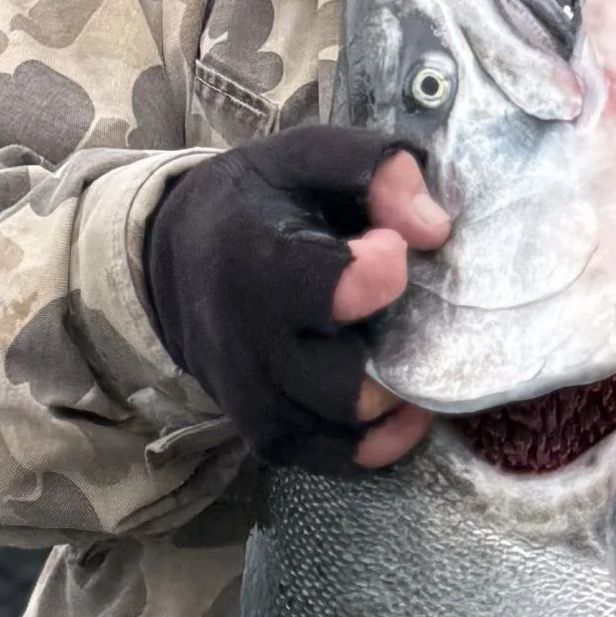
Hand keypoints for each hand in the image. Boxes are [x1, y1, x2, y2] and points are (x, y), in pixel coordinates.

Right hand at [141, 124, 449, 470]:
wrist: (181, 258)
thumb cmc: (260, 203)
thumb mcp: (310, 158)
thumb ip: (377, 170)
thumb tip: (434, 228)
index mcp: (258, 261)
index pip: (342, 287)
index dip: (386, 269)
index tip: (389, 246)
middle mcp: (248, 342)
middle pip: (349, 382)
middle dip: (396, 353)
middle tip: (402, 317)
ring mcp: (254, 398)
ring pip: (348, 426)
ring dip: (394, 398)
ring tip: (403, 354)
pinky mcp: (267, 435)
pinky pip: (339, 458)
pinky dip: (381, 440)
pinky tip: (399, 404)